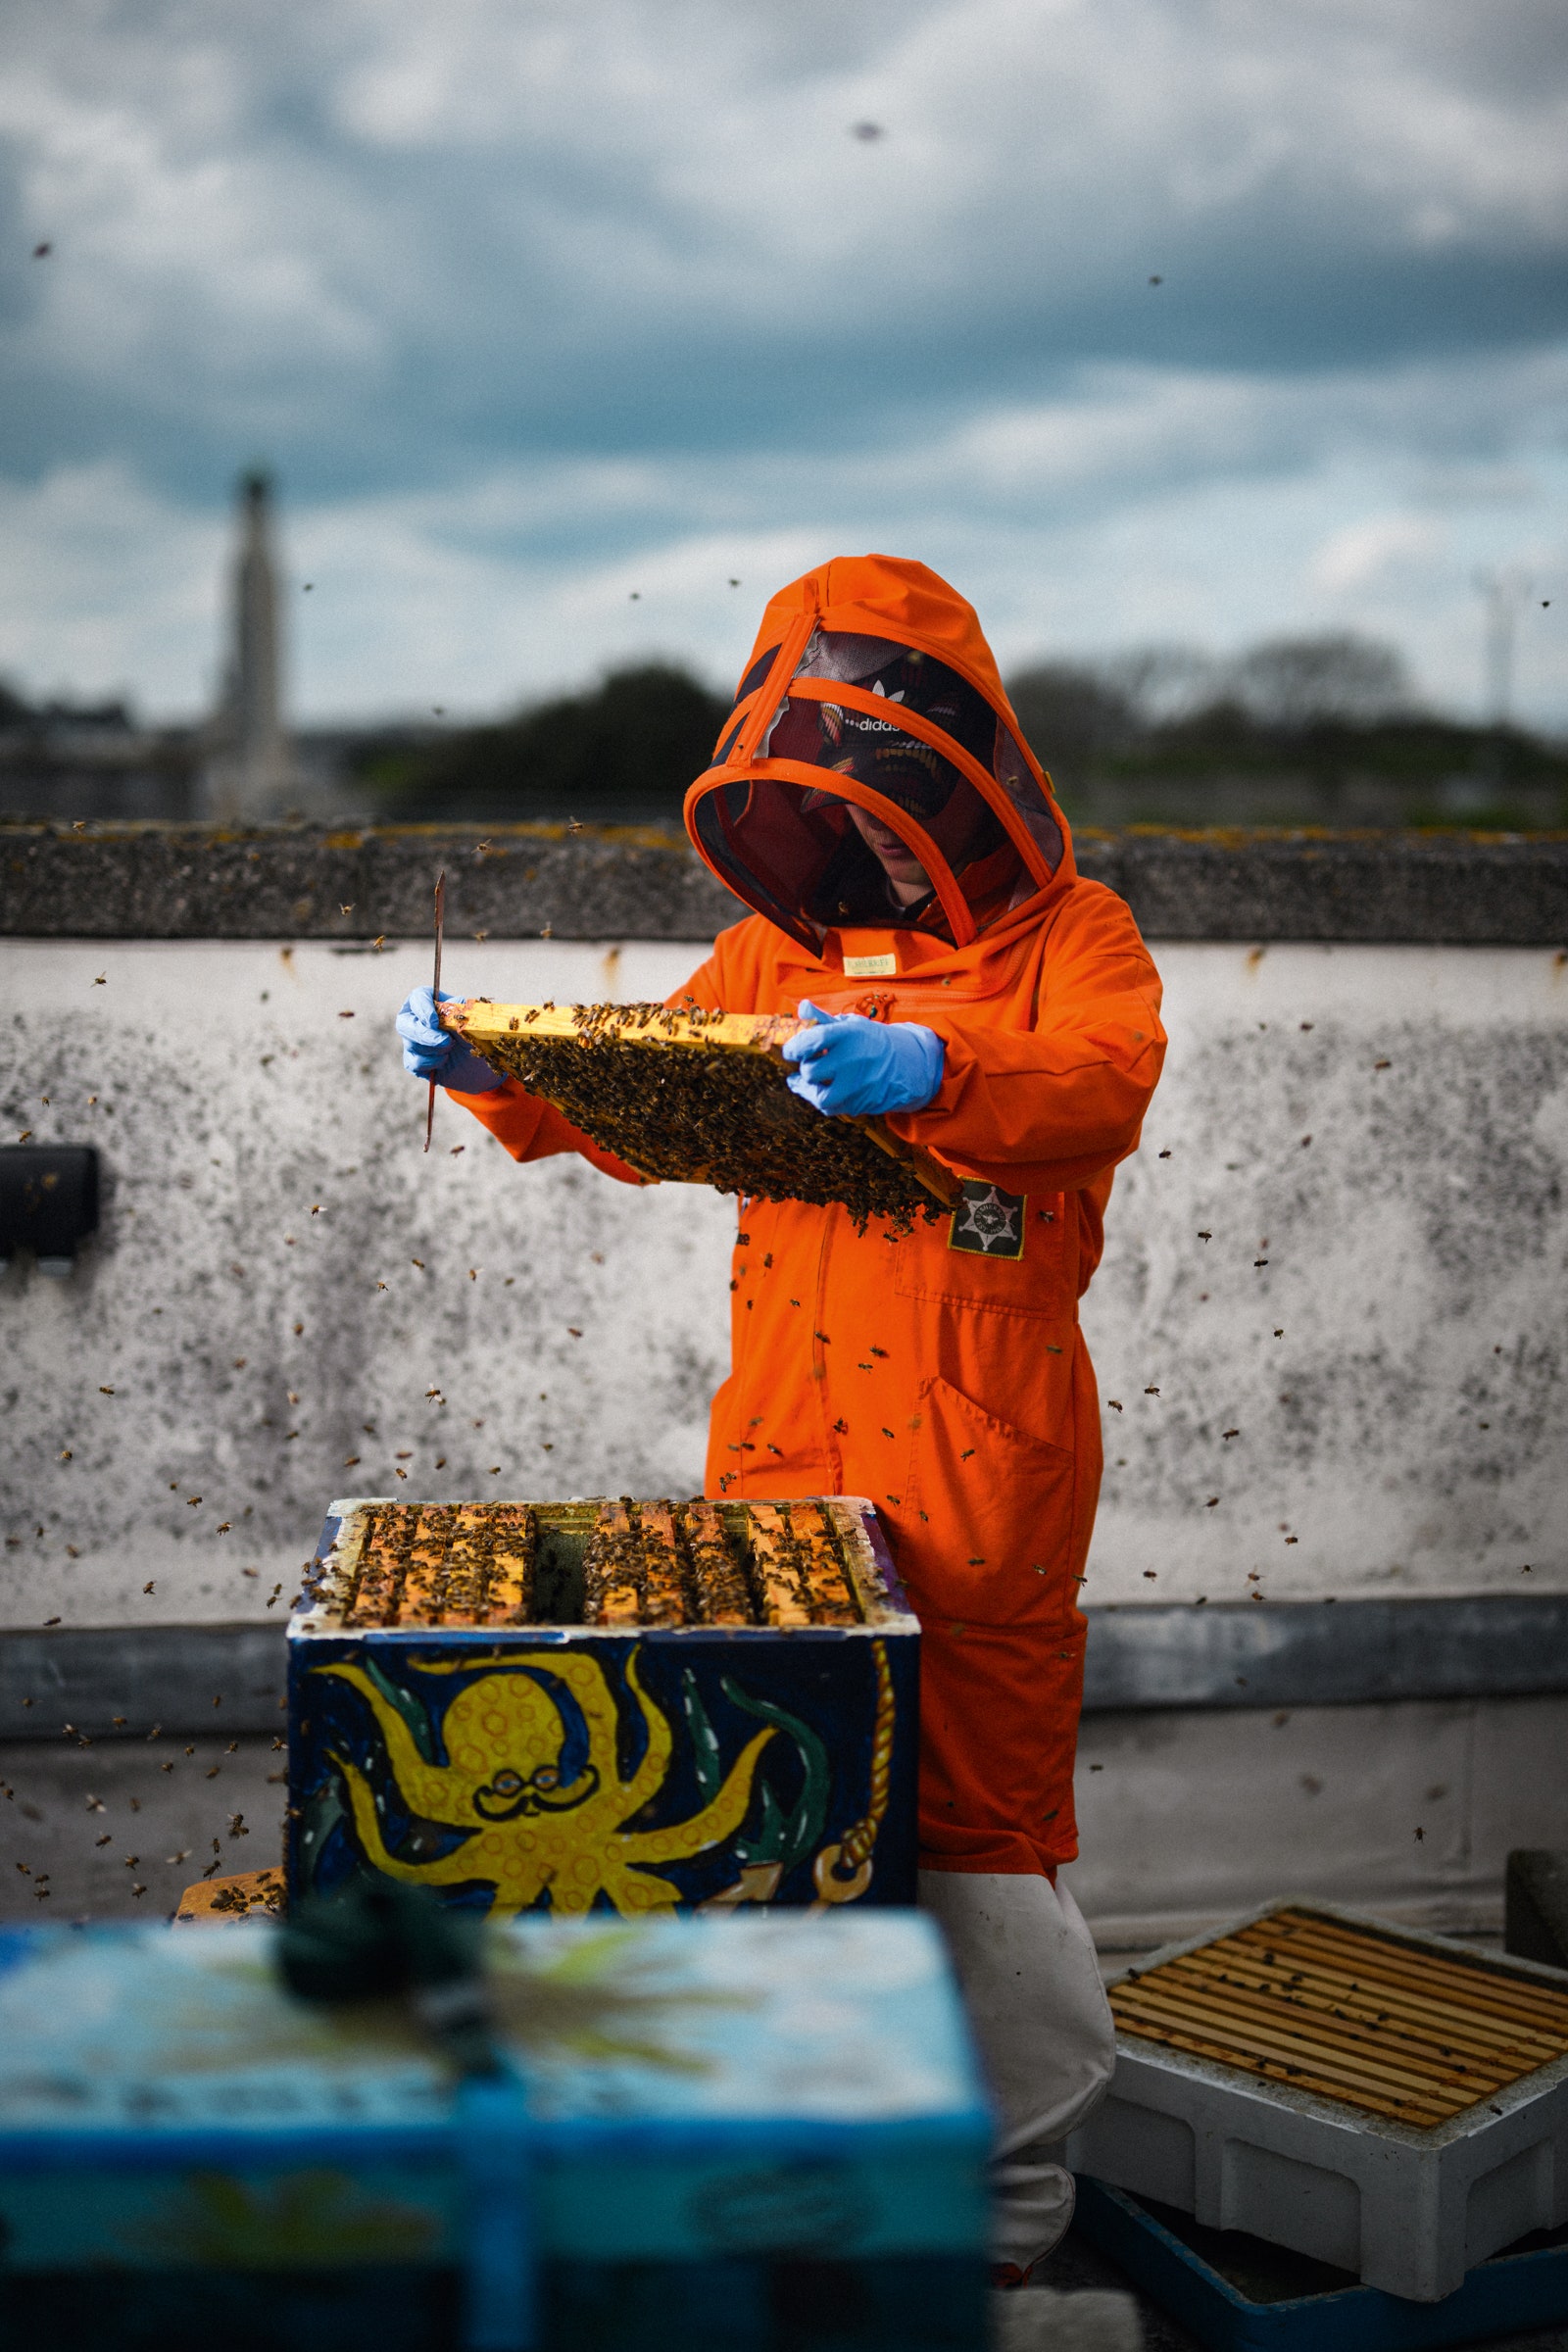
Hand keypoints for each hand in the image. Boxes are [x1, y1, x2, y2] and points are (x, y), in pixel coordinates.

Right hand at [395, 986, 504, 1092]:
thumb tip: (457, 1001)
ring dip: (435, 1049)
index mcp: (427, 1003)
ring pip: (412, 1045)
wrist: (476, 1062)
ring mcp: (411, 1041)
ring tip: (452, 1048)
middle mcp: (414, 1020)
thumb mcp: (472, 1023)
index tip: (434, 1021)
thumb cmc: (472, 1036)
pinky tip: (444, 1061)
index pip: (417, 997)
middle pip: (404, 1023)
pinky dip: (432, 1063)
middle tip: (445, 1041)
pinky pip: (414, 1063)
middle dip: (425, 1034)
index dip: (423, 1008)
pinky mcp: (412, 1061)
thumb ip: (463, 1012)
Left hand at [782, 1000, 944, 1116]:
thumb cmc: (874, 1042)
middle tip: (809, 1062)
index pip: (812, 1041)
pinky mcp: (860, 1103)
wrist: (910, 1064)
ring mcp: (857, 1085)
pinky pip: (831, 1108)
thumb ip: (824, 1019)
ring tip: (805, 1081)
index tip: (790, 1051)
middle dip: (805, 1067)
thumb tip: (802, 1007)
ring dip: (808, 1089)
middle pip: (811, 1071)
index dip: (795, 1047)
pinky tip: (820, 1091)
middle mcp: (852, 1061)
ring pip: (819, 1096)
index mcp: (849, 1036)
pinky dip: (822, 1101)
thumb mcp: (853, 1025)